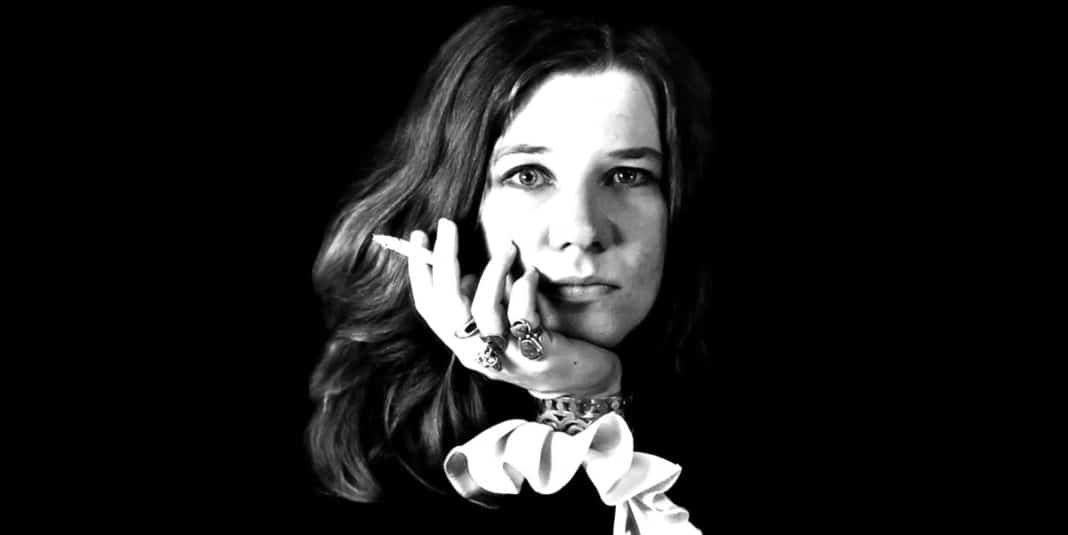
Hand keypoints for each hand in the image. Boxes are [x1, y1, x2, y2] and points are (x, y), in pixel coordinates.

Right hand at [407, 218, 621, 398]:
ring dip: (494, 272)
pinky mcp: (537, 357)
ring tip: (508, 248)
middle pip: (448, 307)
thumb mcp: (504, 325)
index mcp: (465, 345)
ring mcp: (508, 359)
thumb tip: (464, 275)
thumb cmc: (542, 344)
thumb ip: (482, 306)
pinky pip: (522, 318)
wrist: (587, 381)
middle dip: (445, 261)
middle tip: (449, 226)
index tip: (419, 237)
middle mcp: (479, 356)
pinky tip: (532, 276)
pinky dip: (525, 290)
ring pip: (484, 312)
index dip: (420, 272)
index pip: (429, 309)